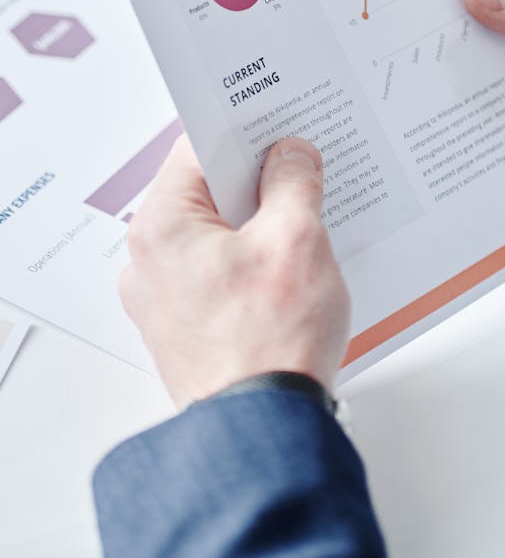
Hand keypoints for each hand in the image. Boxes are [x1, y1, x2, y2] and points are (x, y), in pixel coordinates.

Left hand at [120, 136, 349, 407]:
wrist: (264, 431)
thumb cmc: (272, 342)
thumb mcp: (296, 239)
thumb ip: (293, 181)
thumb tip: (291, 154)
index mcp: (162, 226)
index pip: (197, 148)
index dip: (245, 132)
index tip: (280, 126)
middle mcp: (149, 260)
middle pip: (206, 192)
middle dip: (257, 181)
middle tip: (303, 173)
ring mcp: (163, 298)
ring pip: (215, 233)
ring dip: (257, 224)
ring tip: (304, 225)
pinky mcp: (184, 326)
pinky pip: (216, 272)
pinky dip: (249, 262)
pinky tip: (288, 271)